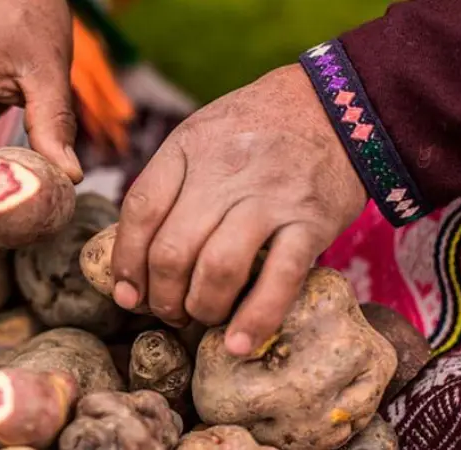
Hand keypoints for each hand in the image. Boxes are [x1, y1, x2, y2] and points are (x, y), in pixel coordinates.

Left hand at [111, 64, 367, 355]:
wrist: (335, 104)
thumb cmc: (255, 128)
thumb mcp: (200, 135)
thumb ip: (167, 183)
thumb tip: (132, 252)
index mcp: (188, 148)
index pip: (140, 211)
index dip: (126, 260)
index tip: (126, 292)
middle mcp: (224, 172)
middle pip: (173, 249)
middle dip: (161, 295)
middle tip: (167, 310)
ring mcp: (268, 198)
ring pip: (217, 269)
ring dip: (201, 308)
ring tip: (201, 316)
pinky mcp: (311, 222)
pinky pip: (279, 279)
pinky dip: (255, 318)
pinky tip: (238, 342)